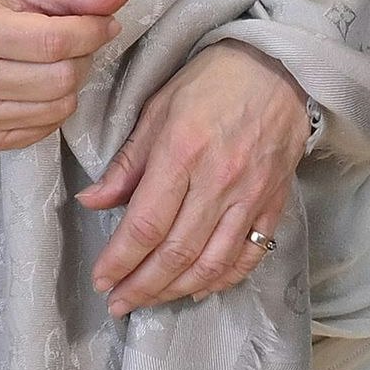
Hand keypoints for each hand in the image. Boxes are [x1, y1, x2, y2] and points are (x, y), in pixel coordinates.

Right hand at [0, 0, 132, 150]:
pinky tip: (36, 84)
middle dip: (82, 56)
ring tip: (54, 61)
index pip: (54, 41)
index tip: (103, 20)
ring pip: (60, 107)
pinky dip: (54, 105)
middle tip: (73, 40)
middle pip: (62, 78)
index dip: (93, 30)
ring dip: (72, 82)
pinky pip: (46, 128)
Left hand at [78, 41, 308, 314]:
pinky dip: (223, 279)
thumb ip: (127, 162)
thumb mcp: (157, 108)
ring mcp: (250, 195)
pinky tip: (199, 288)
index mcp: (182, 152)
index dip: (120, 260)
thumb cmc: (210, 81)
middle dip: (142, 286)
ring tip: (150, 300)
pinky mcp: (274, 202)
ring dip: (177, 290)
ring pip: (212, 262)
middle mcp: (218, 181)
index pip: (146, 224)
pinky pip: (249, 254)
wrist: (278, 67)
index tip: (101, 280)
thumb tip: (91, 202)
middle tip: (117, 303)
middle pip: (176, 253)